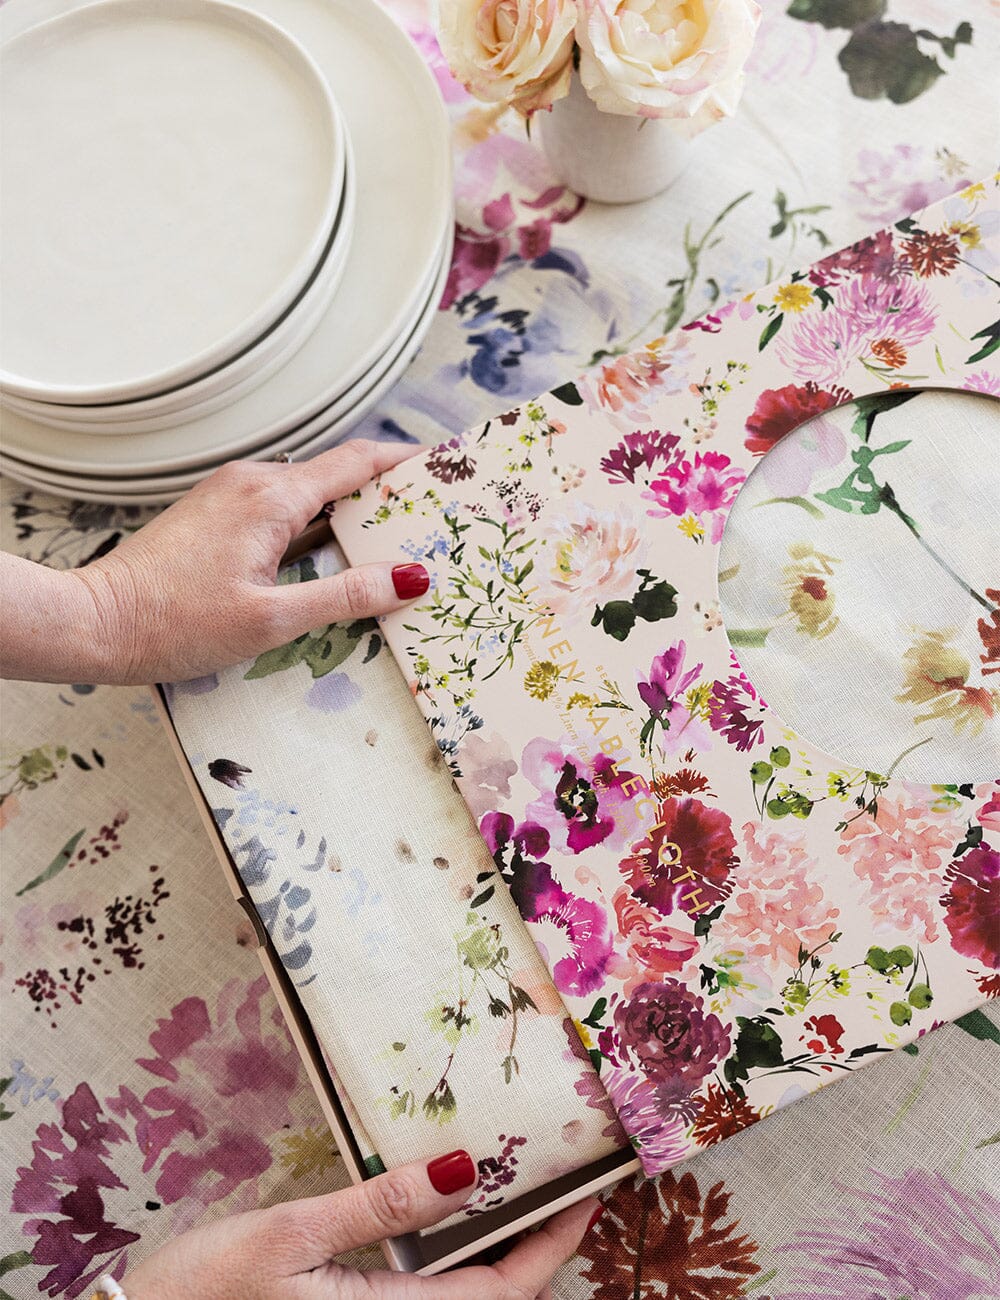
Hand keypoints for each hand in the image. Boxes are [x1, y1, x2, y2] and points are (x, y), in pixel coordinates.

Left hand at [0, 441, 428, 684]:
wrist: (96, 623)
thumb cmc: (174, 622)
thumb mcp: (272, 619)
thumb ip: (345, 594)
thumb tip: (410, 578)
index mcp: (271, 496)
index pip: (357, 462)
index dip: (406, 462)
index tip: (446, 466)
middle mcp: (252, 481)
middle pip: (337, 475)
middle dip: (386, 493)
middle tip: (432, 515)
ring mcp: (231, 495)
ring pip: (309, 494)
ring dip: (350, 513)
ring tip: (393, 540)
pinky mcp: (217, 515)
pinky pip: (281, 509)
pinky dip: (315, 525)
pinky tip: (333, 555)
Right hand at [120, 1149, 599, 1298]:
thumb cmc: (203, 1295)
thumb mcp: (289, 1237)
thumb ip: (380, 1207)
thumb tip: (462, 1169)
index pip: (503, 1294)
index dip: (554, 1247)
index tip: (592, 1195)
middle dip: (538, 1250)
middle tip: (565, 1183)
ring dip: (502, 1257)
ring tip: (522, 1192)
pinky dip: (457, 1265)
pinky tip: (450, 1222)